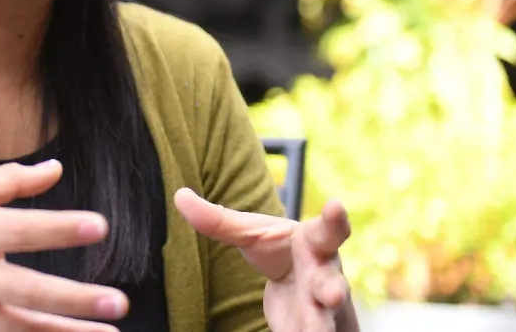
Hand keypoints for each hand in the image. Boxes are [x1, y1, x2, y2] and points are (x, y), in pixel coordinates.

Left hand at [174, 189, 357, 331]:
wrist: (299, 286)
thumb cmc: (279, 250)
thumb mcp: (251, 234)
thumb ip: (218, 220)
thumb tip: (180, 196)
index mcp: (313, 242)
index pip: (328, 228)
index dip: (334, 218)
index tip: (335, 205)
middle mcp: (324, 275)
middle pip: (332, 282)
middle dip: (332, 289)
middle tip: (332, 293)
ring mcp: (322, 307)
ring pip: (325, 319)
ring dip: (321, 327)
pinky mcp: (311, 329)